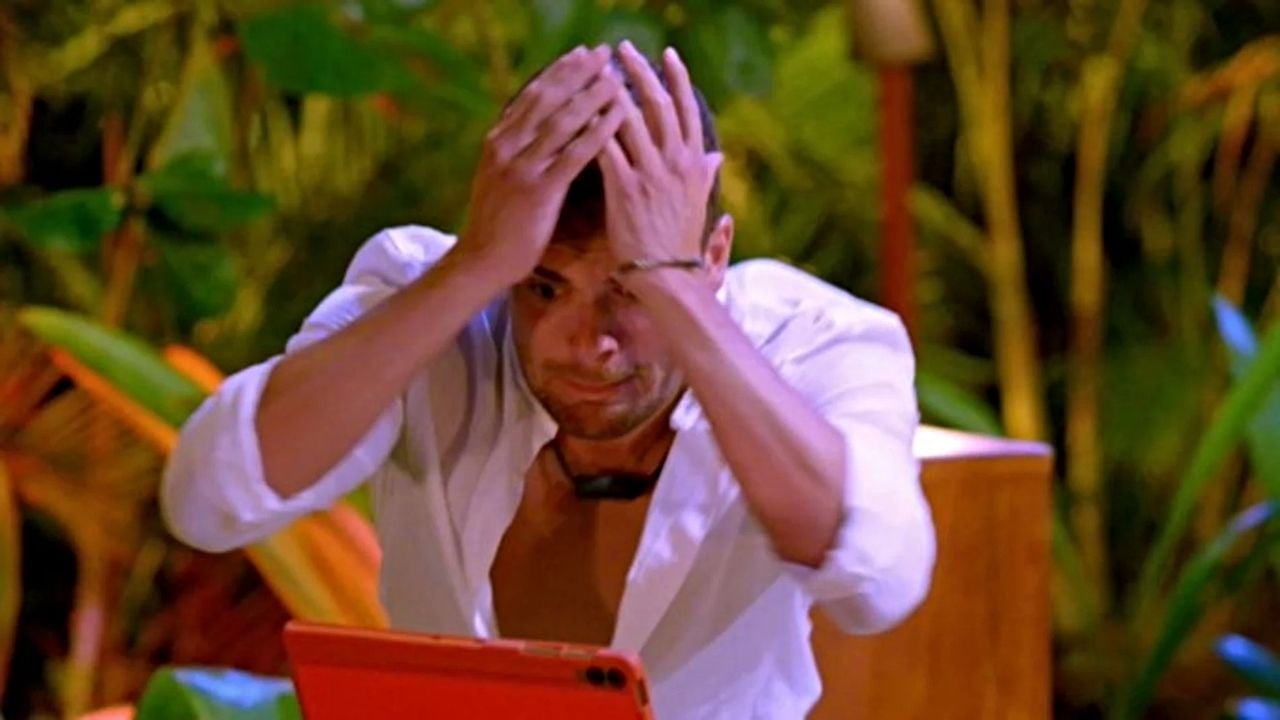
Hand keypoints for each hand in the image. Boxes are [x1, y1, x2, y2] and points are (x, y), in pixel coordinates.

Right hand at [455, 45, 627, 284]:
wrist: (481, 260)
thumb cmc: (498, 223)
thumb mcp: (499, 176)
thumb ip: (516, 149)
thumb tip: (539, 126)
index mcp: (498, 141)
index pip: (532, 95)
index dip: (559, 72)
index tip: (581, 54)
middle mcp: (506, 147)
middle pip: (547, 99)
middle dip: (578, 73)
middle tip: (604, 54)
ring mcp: (521, 168)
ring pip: (561, 122)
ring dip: (591, 96)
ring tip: (616, 79)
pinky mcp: (538, 191)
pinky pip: (573, 155)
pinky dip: (596, 132)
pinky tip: (616, 118)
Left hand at [598, 42, 722, 268]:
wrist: (668, 275)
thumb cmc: (680, 240)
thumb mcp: (700, 201)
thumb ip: (704, 171)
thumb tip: (716, 152)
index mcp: (694, 161)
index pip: (687, 108)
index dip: (677, 77)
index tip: (666, 54)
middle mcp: (675, 162)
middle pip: (659, 104)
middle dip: (641, 72)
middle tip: (623, 49)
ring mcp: (651, 174)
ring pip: (631, 120)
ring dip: (612, 91)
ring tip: (597, 71)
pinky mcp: (625, 189)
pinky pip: (607, 149)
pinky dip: (594, 127)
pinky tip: (579, 111)